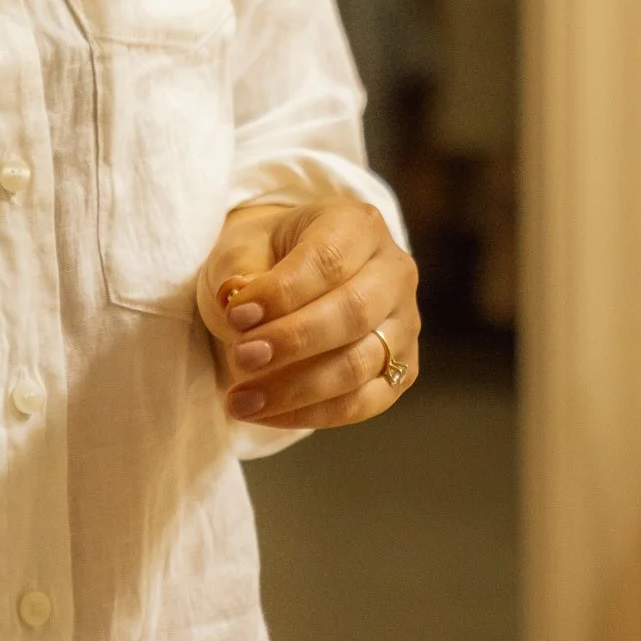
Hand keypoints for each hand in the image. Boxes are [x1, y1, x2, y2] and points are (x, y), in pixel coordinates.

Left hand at [196, 199, 419, 431]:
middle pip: (353, 314)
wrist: (293, 275)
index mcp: (359, 225)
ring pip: (359, 366)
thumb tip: (239, 304)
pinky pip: (363, 403)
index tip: (235, 316)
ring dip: (296, 390)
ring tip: (241, 400)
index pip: (328, 261)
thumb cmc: (268, 254)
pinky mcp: (401, 370)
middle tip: (241, 358)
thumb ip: (242, 269)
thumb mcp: (246, 244)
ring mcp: (404, 324)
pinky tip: (266, 415)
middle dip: (293, 342)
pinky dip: (311, 414)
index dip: (282, 293)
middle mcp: (394, 272)